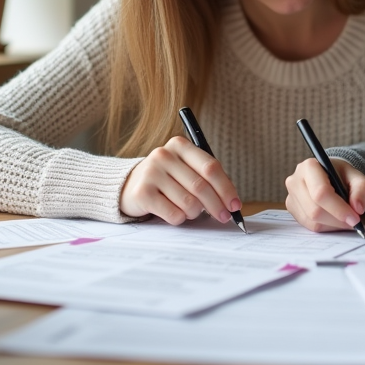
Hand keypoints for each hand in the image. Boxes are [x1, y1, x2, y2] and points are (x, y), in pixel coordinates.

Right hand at [119, 136, 241, 224]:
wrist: (129, 186)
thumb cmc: (167, 180)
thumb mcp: (186, 170)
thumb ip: (207, 179)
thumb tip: (232, 203)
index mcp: (180, 145)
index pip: (211, 167)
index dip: (226, 188)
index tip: (235, 205)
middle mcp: (163, 155)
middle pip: (201, 186)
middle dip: (217, 205)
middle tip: (224, 217)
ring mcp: (151, 173)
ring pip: (189, 202)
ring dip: (195, 213)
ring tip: (190, 211)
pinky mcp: (142, 193)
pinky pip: (173, 214)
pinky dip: (180, 219)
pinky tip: (174, 214)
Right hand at [285, 157, 364, 232]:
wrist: (330, 176)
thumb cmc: (342, 176)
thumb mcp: (358, 178)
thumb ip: (362, 190)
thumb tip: (357, 208)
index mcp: (309, 167)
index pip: (321, 192)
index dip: (338, 209)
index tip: (355, 219)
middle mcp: (295, 181)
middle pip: (315, 210)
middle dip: (337, 220)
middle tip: (353, 222)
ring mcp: (291, 196)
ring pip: (312, 221)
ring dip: (333, 225)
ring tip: (345, 219)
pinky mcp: (292, 209)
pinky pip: (309, 225)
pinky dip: (326, 226)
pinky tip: (334, 219)